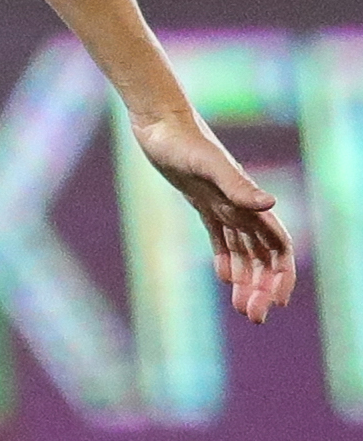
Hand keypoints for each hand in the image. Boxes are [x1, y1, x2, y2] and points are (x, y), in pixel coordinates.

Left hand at [129, 109, 298, 323]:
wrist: (160, 123)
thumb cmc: (182, 141)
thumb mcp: (207, 164)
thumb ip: (238, 185)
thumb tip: (269, 206)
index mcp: (248, 203)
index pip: (277, 247)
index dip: (281, 274)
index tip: (275, 302)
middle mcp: (241, 206)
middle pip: (262, 255)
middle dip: (261, 286)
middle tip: (252, 317)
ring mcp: (223, 204)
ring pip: (243, 250)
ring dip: (245, 279)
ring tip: (241, 308)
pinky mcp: (203, 202)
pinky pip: (220, 237)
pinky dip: (225, 259)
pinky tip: (223, 278)